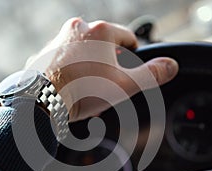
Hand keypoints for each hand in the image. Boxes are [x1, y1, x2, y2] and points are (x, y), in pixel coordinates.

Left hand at [25, 18, 178, 121]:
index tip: (131, 69)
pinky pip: (65, 58)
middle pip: (105, 45)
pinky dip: (71, 68)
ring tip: (88, 87)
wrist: (40, 101)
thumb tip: (170, 65)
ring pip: (84, 51)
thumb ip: (152, 74)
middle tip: (108, 83)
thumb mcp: (125, 85)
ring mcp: (58, 39)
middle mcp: (77, 28)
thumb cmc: (82, 91)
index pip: (128, 38)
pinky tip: (71, 85)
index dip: (134, 55)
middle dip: (110, 63)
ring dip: (90, 65)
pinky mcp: (44, 52)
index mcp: (100, 31)